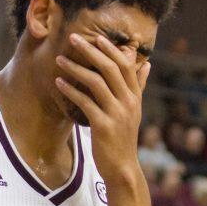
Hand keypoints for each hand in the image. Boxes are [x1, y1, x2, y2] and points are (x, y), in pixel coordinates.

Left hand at [53, 34, 148, 180]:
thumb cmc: (124, 137)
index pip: (125, 65)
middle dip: (90, 51)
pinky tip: (58, 83)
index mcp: (135, 96)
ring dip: (76, 68)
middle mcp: (128, 102)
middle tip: (73, 39)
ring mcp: (117, 114)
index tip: (96, 37)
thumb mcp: (135, 110)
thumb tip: (148, 64)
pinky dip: (70, 90)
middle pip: (110, 68)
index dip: (110, 49)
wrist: (122, 167)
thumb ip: (139, 86)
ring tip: (59, 60)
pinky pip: (84, 102)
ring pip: (96, 82)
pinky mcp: (103, 126)